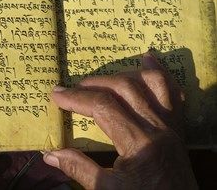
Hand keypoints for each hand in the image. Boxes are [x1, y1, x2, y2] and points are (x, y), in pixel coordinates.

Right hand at [43, 53, 197, 188]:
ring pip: (151, 83)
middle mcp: (158, 127)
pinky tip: (148, 59)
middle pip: (124, 88)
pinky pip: (174, 92)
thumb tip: (50, 154)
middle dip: (95, 84)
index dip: (77, 98)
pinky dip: (161, 73)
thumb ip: (78, 168)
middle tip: (73, 88)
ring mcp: (171, 125)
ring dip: (124, 74)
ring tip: (103, 77)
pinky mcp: (178, 127)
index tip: (57, 95)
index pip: (103, 107)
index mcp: (138, 143)